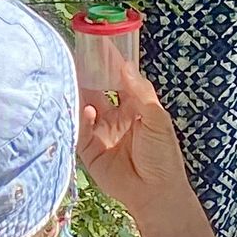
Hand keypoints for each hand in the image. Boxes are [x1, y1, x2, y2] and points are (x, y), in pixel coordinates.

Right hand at [76, 51, 191, 218]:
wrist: (156, 193)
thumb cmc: (163, 156)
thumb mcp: (158, 120)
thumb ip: (140, 93)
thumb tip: (125, 66)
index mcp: (134, 107)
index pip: (118, 79)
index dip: (109, 62)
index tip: (99, 43)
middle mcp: (114, 116)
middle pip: (97, 89)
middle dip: (88, 74)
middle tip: (77, 56)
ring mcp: (100, 131)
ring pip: (84, 106)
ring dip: (79, 92)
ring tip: (73, 75)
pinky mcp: (89, 149)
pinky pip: (79, 129)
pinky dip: (81, 118)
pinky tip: (88, 111)